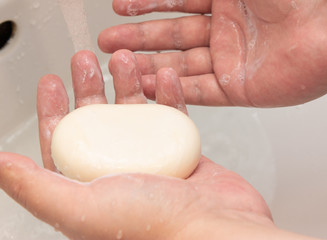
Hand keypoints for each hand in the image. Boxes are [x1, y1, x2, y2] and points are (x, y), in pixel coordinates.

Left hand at [0, 50, 271, 239]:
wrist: (215, 231)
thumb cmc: (153, 228)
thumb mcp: (81, 207)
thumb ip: (37, 186)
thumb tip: (0, 166)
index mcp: (90, 188)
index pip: (63, 143)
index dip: (52, 111)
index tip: (50, 83)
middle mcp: (119, 173)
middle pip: (99, 121)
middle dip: (89, 87)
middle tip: (86, 61)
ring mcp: (151, 162)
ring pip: (134, 114)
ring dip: (127, 83)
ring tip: (125, 59)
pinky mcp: (180, 154)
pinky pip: (170, 117)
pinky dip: (167, 95)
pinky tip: (164, 77)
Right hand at [98, 0, 326, 106]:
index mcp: (226, 0)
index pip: (175, 1)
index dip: (146, 3)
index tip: (118, 6)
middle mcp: (226, 31)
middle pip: (171, 35)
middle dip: (138, 37)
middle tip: (108, 41)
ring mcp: (230, 61)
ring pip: (180, 64)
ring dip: (150, 64)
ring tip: (120, 66)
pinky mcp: (238, 88)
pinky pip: (199, 90)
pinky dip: (173, 88)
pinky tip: (149, 86)